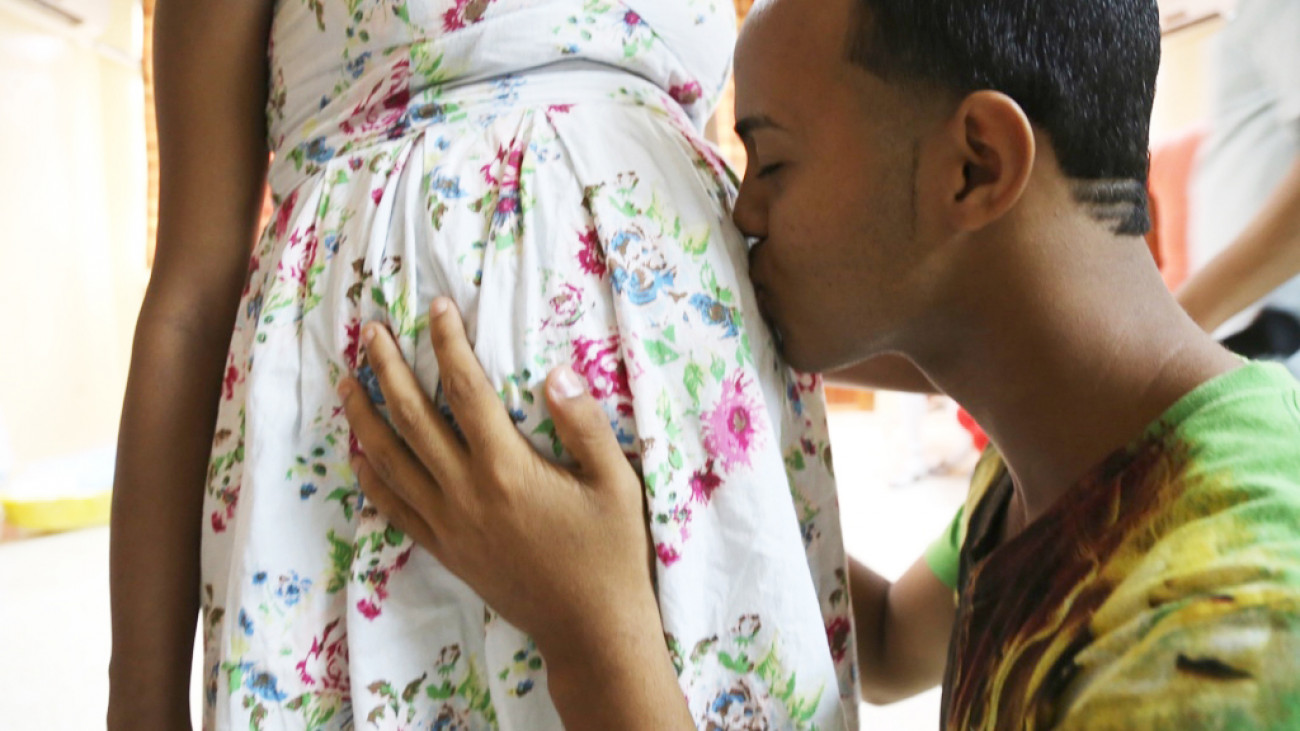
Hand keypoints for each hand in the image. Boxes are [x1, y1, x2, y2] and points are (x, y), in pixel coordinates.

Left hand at [337, 298, 658, 666]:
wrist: (590, 628)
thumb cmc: (611, 552)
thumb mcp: (616, 482)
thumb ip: (585, 424)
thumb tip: (556, 373)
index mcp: (508, 468)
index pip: (466, 390)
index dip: (449, 344)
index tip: (437, 308)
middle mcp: (466, 492)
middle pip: (412, 418)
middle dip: (388, 369)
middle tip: (370, 332)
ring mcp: (449, 523)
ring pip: (391, 461)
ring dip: (365, 418)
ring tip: (347, 384)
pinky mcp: (444, 550)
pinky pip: (394, 508)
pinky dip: (372, 478)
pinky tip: (360, 455)